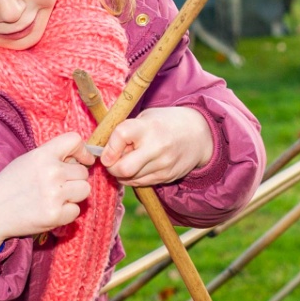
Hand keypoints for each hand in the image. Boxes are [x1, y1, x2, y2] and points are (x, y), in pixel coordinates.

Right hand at [0, 131, 95, 250]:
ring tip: (54, 198)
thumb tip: (81, 160)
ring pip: (85, 190)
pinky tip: (49, 210)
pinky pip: (76, 210)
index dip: (82, 151)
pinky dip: (66, 213)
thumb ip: (52, 157)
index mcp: (42, 155)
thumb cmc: (9, 185)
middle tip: (56, 186)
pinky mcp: (55, 215)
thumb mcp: (27, 161)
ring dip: (73, 195)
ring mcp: (54, 194)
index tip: (83, 160)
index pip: (74, 140)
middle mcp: (51, 172)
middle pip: (83, 172)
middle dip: (74, 179)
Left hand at [99, 106, 213, 186]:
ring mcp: (162, 164)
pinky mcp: (166, 177)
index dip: (108, 147)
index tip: (105, 151)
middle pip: (123, 168)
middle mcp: (156, 147)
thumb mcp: (145, 117)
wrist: (198, 134)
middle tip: (111, 161)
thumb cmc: (164, 123)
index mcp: (148, 127)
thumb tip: (101, 150)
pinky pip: (140, 184)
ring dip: (121, 174)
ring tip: (127, 161)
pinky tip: (137, 167)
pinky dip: (133, 178)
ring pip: (129, 179)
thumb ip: (125, 131)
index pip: (120, 136)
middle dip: (111, 167)